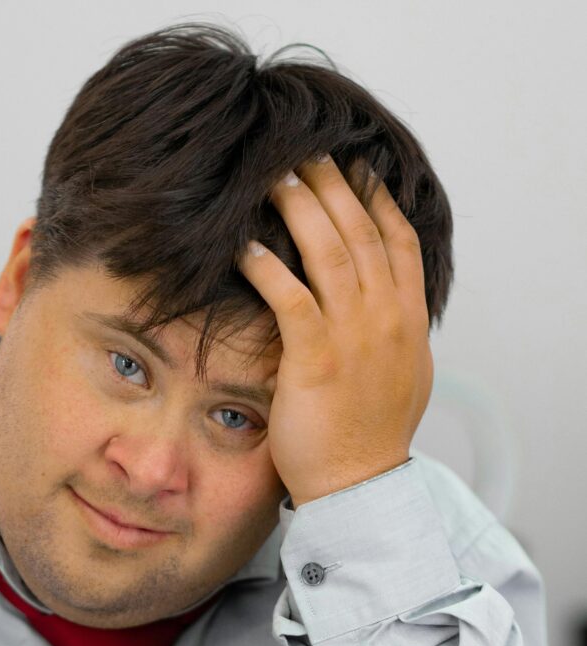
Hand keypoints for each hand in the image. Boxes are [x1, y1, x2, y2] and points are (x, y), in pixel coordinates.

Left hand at [237, 156, 432, 506]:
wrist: (359, 484)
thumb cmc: (370, 436)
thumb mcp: (401, 376)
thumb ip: (393, 334)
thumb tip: (380, 307)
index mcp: (408, 321)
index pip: (400, 242)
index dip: (377, 198)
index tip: (356, 168)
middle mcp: (387, 319)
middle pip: (362, 232)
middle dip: (333, 186)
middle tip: (304, 155)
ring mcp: (354, 336)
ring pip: (330, 251)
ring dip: (300, 208)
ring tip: (273, 179)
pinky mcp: (315, 358)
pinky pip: (290, 296)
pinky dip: (266, 266)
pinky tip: (242, 246)